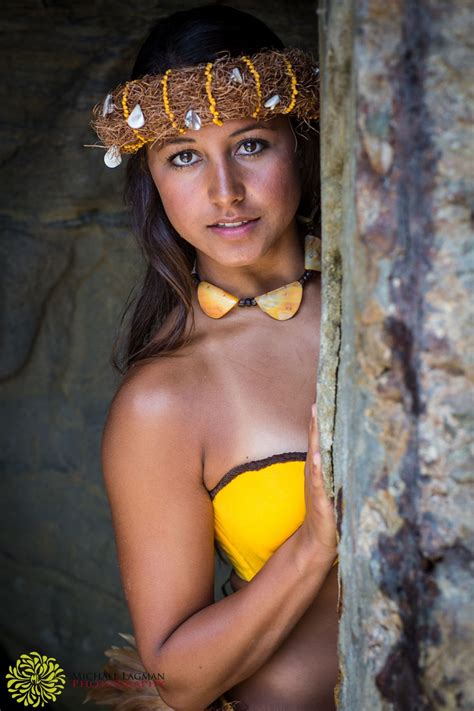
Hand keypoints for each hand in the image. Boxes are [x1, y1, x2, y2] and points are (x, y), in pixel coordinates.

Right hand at [300, 402, 337, 558]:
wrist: (317, 541)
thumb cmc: (331, 515)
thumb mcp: (339, 488)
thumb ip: (344, 472)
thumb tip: (365, 454)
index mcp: (320, 468)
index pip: (320, 439)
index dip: (322, 419)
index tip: (325, 397)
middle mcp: (315, 472)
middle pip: (315, 440)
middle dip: (317, 419)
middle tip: (319, 398)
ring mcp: (315, 483)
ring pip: (314, 453)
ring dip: (314, 435)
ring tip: (315, 415)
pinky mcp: (319, 498)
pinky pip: (317, 479)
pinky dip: (316, 466)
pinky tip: (316, 455)